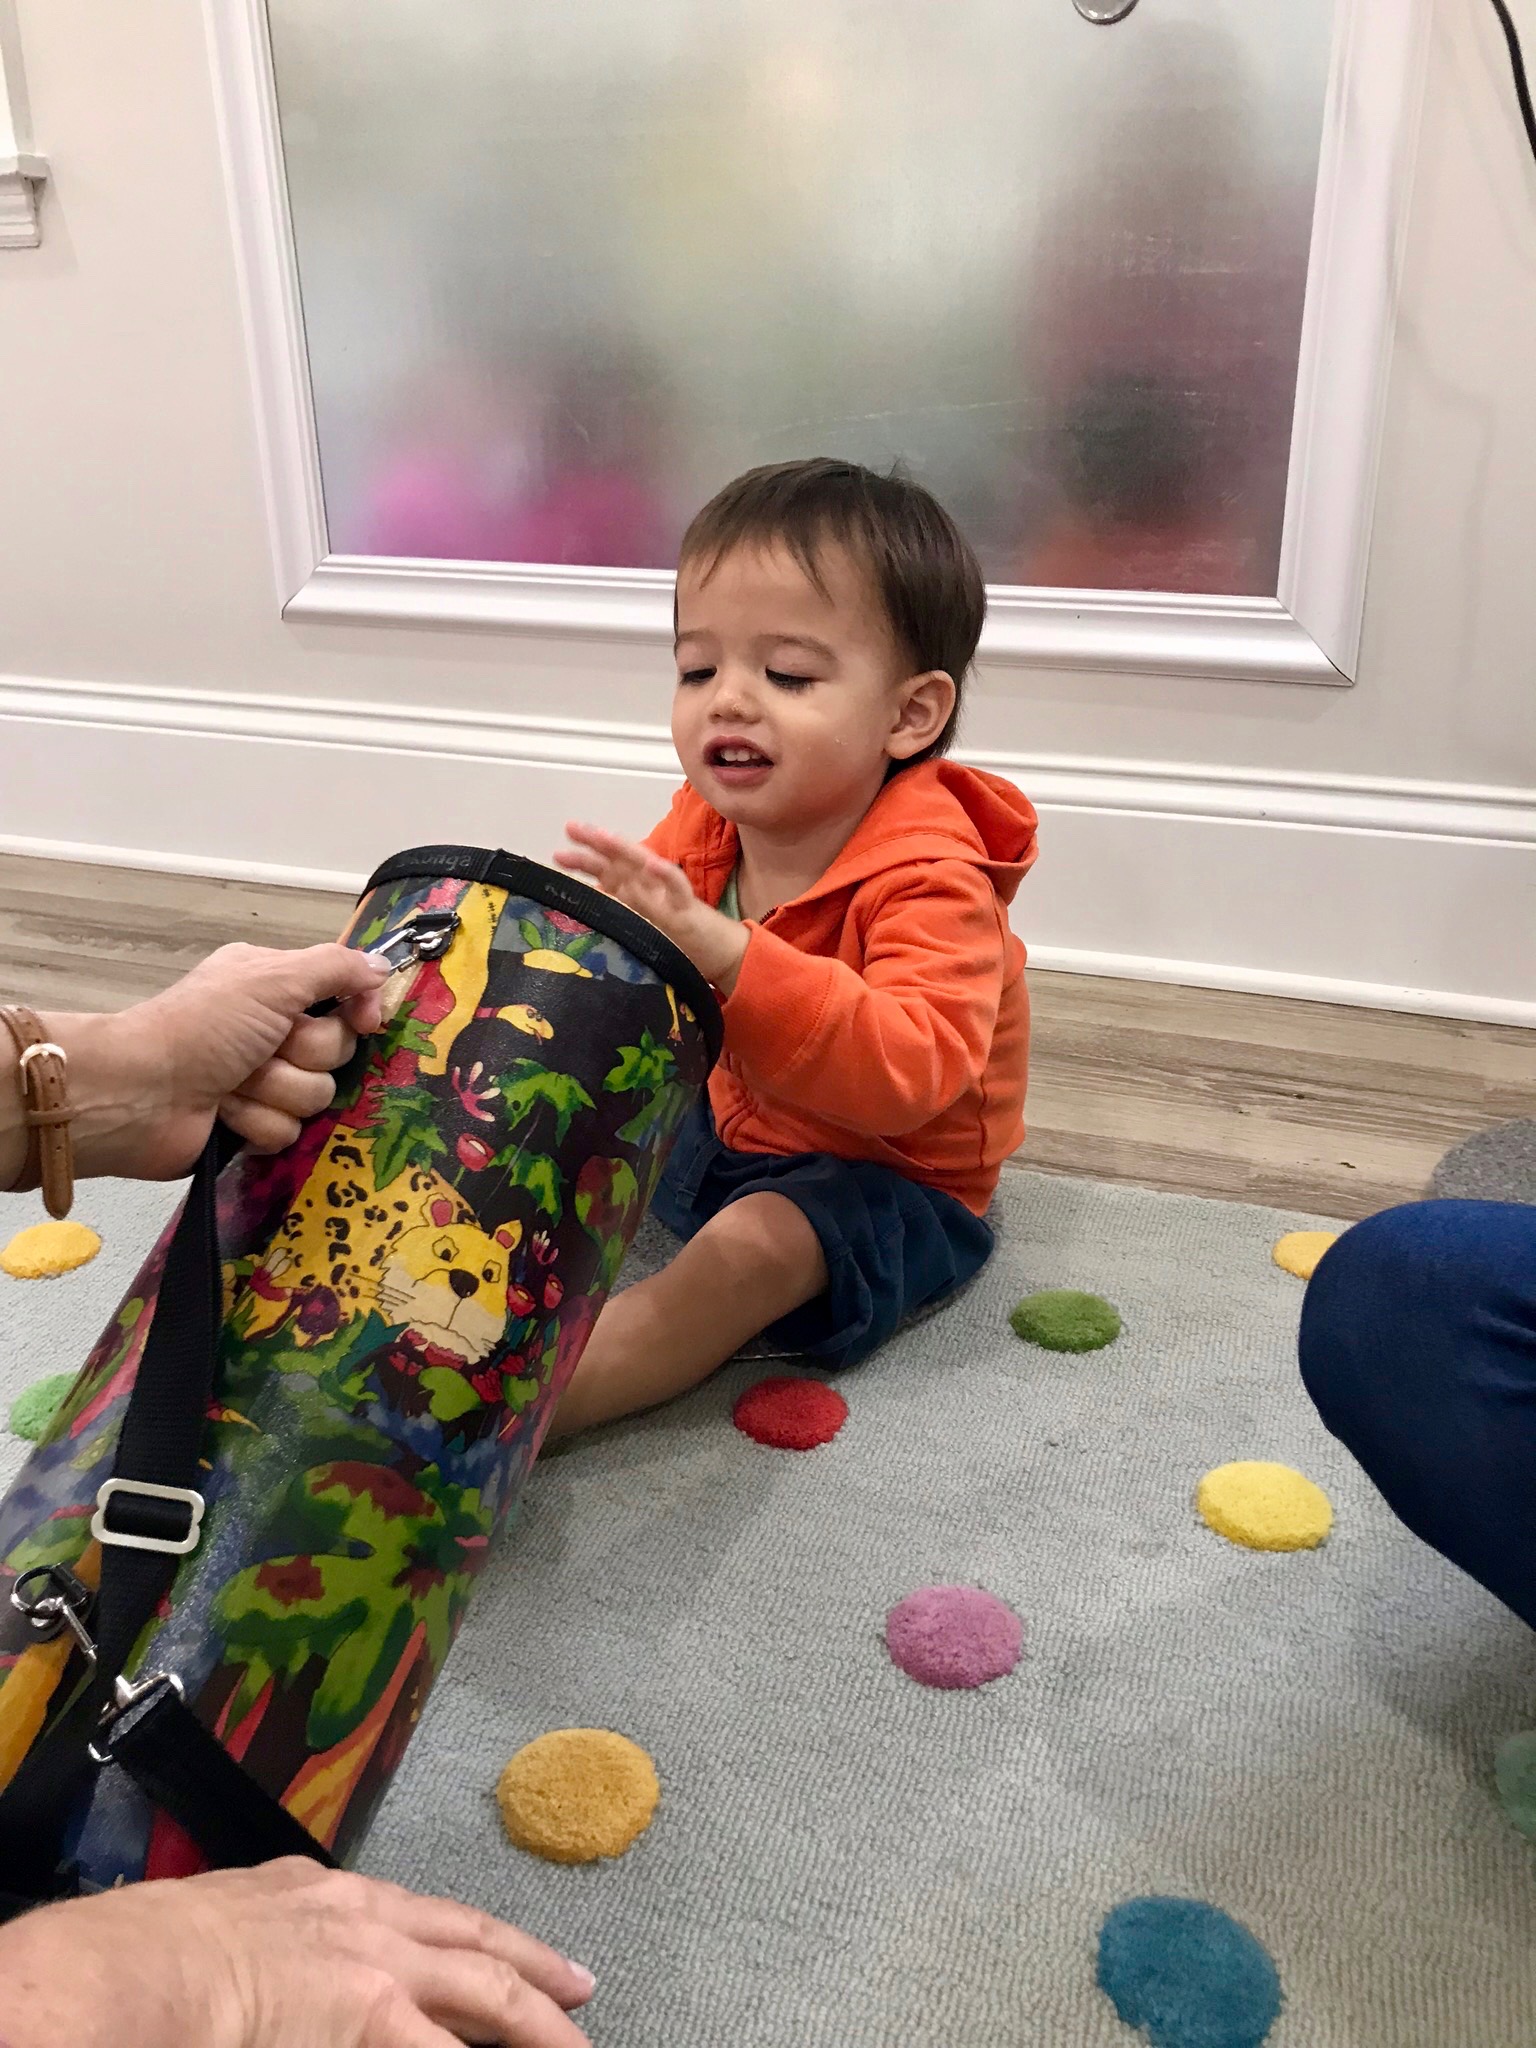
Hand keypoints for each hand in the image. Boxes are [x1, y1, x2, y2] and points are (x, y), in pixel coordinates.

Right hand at [0, 1858, 595, 2047]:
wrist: (139, 1970)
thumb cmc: (151, 1954)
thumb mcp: (228, 1919)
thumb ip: (272, 1934)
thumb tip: (273, 1975)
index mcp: (324, 1894)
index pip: (419, 1915)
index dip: (468, 1936)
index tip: (501, 1951)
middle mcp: (367, 1922)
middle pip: (473, 1943)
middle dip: (531, 1966)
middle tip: (581, 1987)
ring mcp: (381, 1973)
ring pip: (489, 1994)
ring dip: (539, 2023)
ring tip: (579, 2046)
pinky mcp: (377, 2023)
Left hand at [1, 941, 390, 1191]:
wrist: (142, 1094)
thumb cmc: (204, 1026)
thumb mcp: (272, 978)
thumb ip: (335, 968)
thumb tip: (382, 967)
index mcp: (275, 985)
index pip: (347, 996)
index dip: (360, 1011)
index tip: (364, 1021)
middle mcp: (271, 1029)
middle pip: (336, 1052)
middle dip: (302, 1055)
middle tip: (263, 1049)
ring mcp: (263, 1080)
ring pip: (316, 1095)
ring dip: (274, 1091)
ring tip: (233, 1084)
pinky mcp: (252, 1125)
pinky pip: (290, 1132)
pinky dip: (256, 1122)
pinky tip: (225, 1112)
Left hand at [555, 822, 747, 991]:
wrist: (723, 954)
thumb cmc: (684, 939)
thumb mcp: (646, 924)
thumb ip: (623, 909)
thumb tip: (592, 900)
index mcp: (640, 893)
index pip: (609, 870)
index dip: (585, 859)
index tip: (559, 853)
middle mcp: (652, 889)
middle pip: (620, 860)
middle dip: (595, 844)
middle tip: (571, 828)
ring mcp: (669, 896)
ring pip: (643, 866)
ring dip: (622, 850)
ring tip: (601, 836)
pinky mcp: (687, 909)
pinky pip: (677, 887)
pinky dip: (664, 873)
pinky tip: (650, 863)